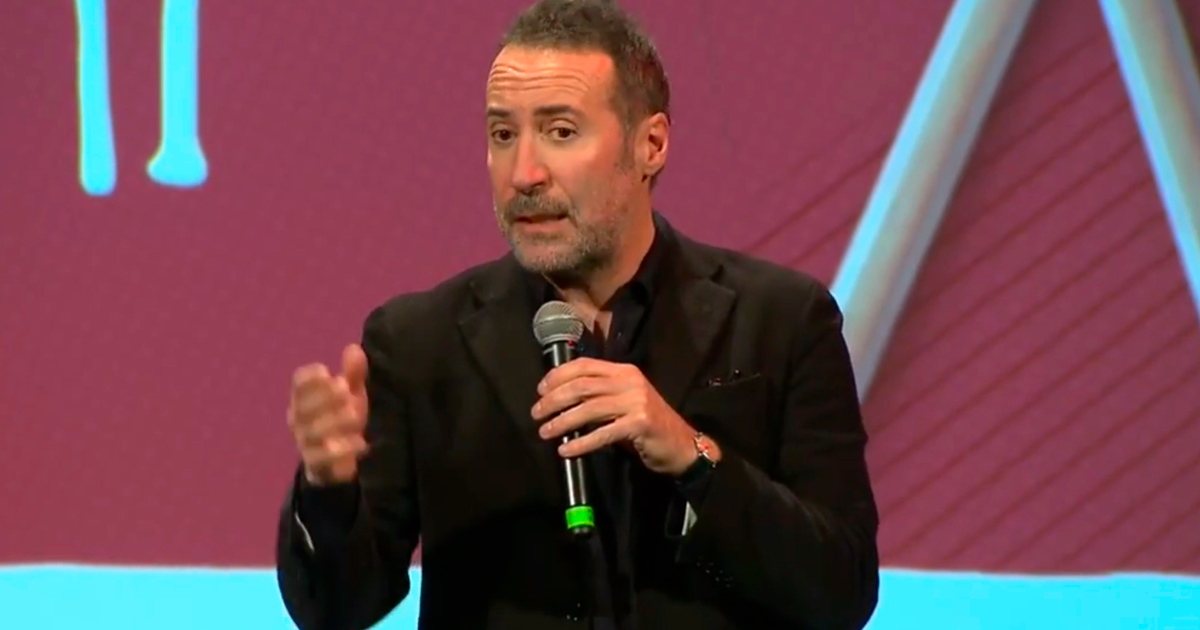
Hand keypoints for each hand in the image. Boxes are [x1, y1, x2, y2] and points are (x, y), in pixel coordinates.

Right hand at [288, 344, 369, 485]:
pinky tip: (361, 443)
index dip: (312, 376)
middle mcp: (299, 418)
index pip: (299, 382)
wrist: (335, 460)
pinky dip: (342, 450)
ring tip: (357, 416)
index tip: (330, 374)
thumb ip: (353, 373)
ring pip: (312, 432)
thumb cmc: (340, 416)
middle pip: (303, 406)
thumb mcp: (350, 394)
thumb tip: (354, 348)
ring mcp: (304, 442)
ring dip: (336, 421)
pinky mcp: (314, 463)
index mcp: (304, 397)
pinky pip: (322, 457)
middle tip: (348, 394)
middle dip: (325, 399)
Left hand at [532, 358, 705, 476]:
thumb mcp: (625, 401)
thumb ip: (599, 396)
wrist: (682, 445)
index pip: (584, 365)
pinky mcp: (640, 424)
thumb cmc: (648, 425)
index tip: (540, 390)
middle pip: (582, 386)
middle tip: (536, 413)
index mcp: (624, 371)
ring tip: (545, 432)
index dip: (558, 376)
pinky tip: (566, 450)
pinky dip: (581, 442)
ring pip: (589, 408)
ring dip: (562, 421)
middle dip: (554, 399)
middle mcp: (630, 381)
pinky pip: (603, 433)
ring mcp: (637, 401)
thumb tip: (559, 401)